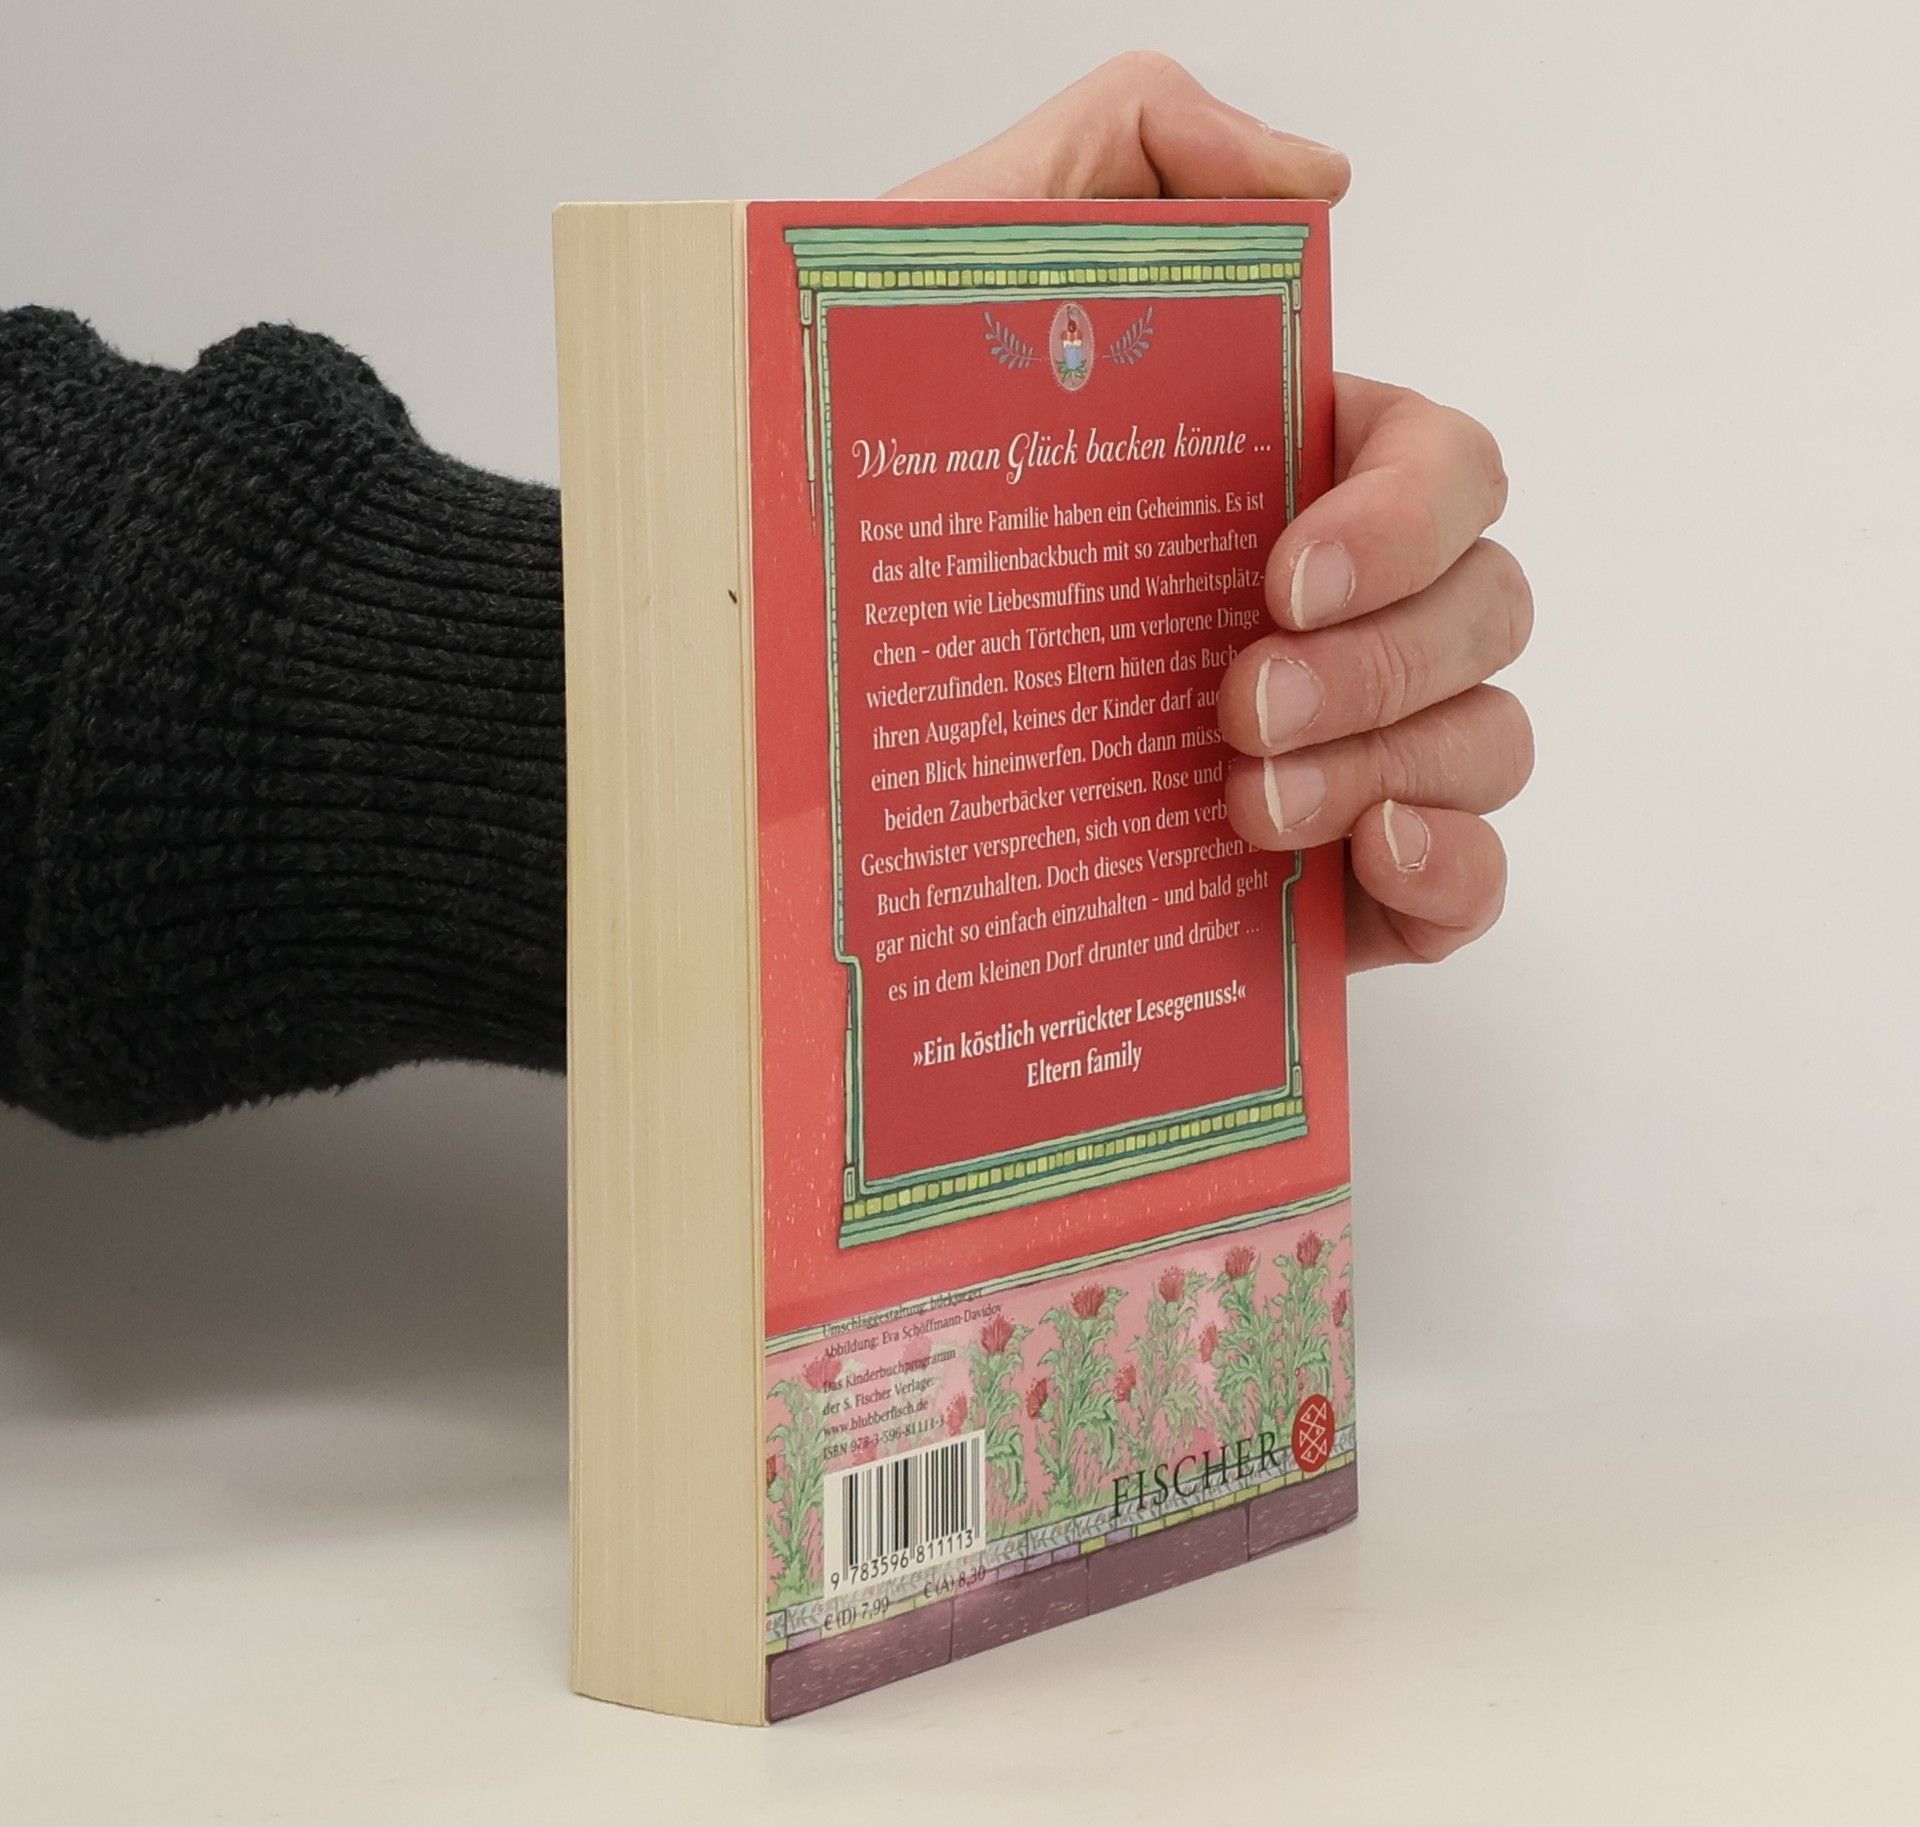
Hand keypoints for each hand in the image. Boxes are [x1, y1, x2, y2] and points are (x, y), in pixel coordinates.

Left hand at [892, 53, 1532, 969]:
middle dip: (1378, 666)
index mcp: (1291, 476)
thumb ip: (1140, 147)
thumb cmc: (887, 480)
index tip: (1279, 578)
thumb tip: (1320, 181)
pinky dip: (1453, 873)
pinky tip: (1368, 857)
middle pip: (1484, 609)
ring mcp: (1346, 746)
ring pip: (1485, 739)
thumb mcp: (975, 266)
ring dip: (1393, 767)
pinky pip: (1464, 882)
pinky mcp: (1324, 878)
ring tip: (1241, 805)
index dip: (1403, 520)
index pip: (1443, 469)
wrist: (791, 676)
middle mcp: (1342, 610)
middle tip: (1231, 710)